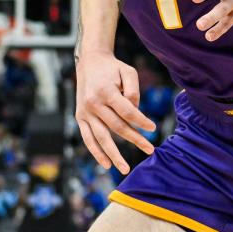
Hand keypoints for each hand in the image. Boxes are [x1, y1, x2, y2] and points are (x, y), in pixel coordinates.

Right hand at [75, 51, 155, 172]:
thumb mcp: (128, 71)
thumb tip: (135, 110)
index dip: (141, 121)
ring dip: (114, 154)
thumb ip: (134, 90)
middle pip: (117, 127)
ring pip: (101, 137)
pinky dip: (96, 152)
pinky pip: (88, 138)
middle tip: (150, 150)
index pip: (127, 111)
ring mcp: (85, 112)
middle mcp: (93, 104)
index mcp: (106, 91)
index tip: (152, 128)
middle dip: (135, 139)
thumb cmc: (113, 68)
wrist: (90, 62)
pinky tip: (107, 164)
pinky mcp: (80, 117)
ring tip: (125, 168)